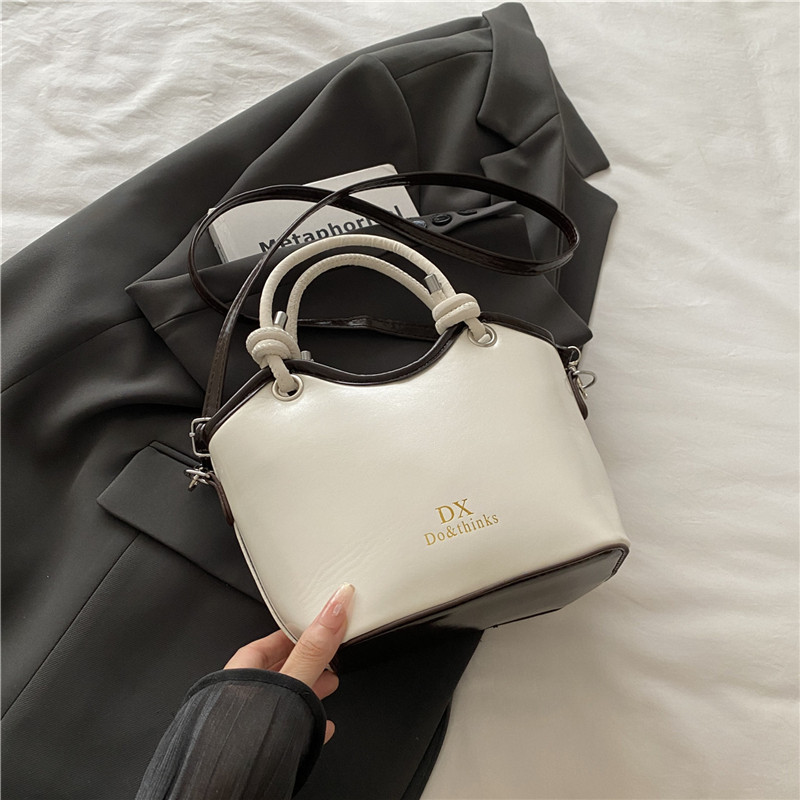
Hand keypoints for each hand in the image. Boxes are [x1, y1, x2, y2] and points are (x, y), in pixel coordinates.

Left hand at [223, 583, 354, 742]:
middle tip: (331, 657)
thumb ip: (313, 649)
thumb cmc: (244, 740)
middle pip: (279, 670)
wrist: (224, 793)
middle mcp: (241, 696)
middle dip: (309, 663)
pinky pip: (285, 727)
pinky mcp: (257, 747)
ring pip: (282, 699)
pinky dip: (306, 721)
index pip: (272, 642)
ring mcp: (248, 724)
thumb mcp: (290, 682)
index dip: (299, 633)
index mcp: (242, 673)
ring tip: (329, 688)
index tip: (320, 626)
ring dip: (308, 692)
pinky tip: (321, 727)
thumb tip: (333, 609)